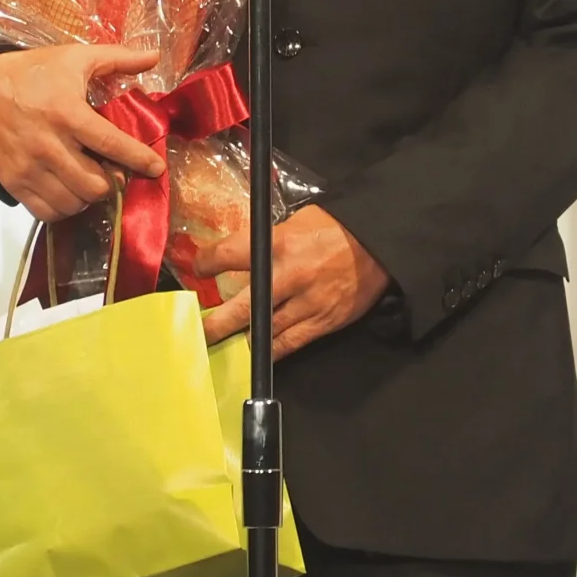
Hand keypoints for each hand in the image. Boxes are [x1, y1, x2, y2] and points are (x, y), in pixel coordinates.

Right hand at [0, 44, 164, 221]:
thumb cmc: (34, 72)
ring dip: (89, 196)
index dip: (138, 159)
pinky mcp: (13, 181)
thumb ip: (118, 58)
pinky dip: (64, 208)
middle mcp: (48, 144)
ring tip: (91, 180)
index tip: (156, 168)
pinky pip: (46, 212)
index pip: (110, 144)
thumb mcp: (76, 57)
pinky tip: (69, 192)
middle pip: (94, 184)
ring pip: (73, 202)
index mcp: (67, 113)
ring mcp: (29, 167)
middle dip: (112, 182)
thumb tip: (154, 56)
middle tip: (114, 172)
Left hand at [199, 207, 389, 359]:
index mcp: (277, 244)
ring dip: (239, 339)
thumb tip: (241, 255)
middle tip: (197, 331)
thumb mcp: (295, 222)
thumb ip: (267, 241)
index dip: (207, 263)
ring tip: (219, 346)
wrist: (379, 244)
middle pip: (241, 307)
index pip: (228, 255)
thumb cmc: (336, 227)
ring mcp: (306, 304)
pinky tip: (254, 354)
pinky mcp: (323, 322)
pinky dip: (270, 351)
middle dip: (215, 323)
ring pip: (263, 331)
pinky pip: (289, 344)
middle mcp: (287, 277)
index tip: (199, 268)